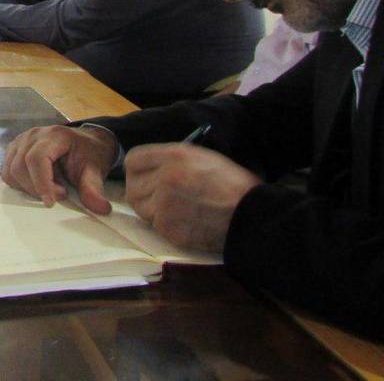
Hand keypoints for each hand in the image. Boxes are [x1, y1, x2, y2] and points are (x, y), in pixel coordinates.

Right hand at [1, 125, 117, 213]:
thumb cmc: (89, 153)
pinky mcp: (14, 151)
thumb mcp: (96, 169)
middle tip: (61, 194)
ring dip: (27, 187)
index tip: (51, 203)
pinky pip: (8, 172)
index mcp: (53, 135)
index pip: (36, 158)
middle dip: (37, 188)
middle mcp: (32, 136)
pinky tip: (38, 185)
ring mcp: (20, 142)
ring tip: (50, 188)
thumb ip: (94, 188)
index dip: (41, 183)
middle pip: (20, 166)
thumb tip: (100, 208)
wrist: (85, 143)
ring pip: (10, 171)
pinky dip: (20, 184)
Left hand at [124, 143, 260, 251]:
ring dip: (153, 210)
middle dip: (143, 192)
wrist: (253, 215)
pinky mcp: (169, 228)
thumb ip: (171, 160)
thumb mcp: (203, 158)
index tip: (145, 176)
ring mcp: (165, 205)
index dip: (138, 169)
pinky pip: (156, 226)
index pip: (133, 160)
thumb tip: (149, 167)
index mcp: (174, 156)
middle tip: (160, 197)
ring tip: (176, 209)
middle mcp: (165, 178)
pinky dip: (166, 226)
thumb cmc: (233, 184)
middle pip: (132, 187)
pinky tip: (186, 222)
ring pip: (141, 209)